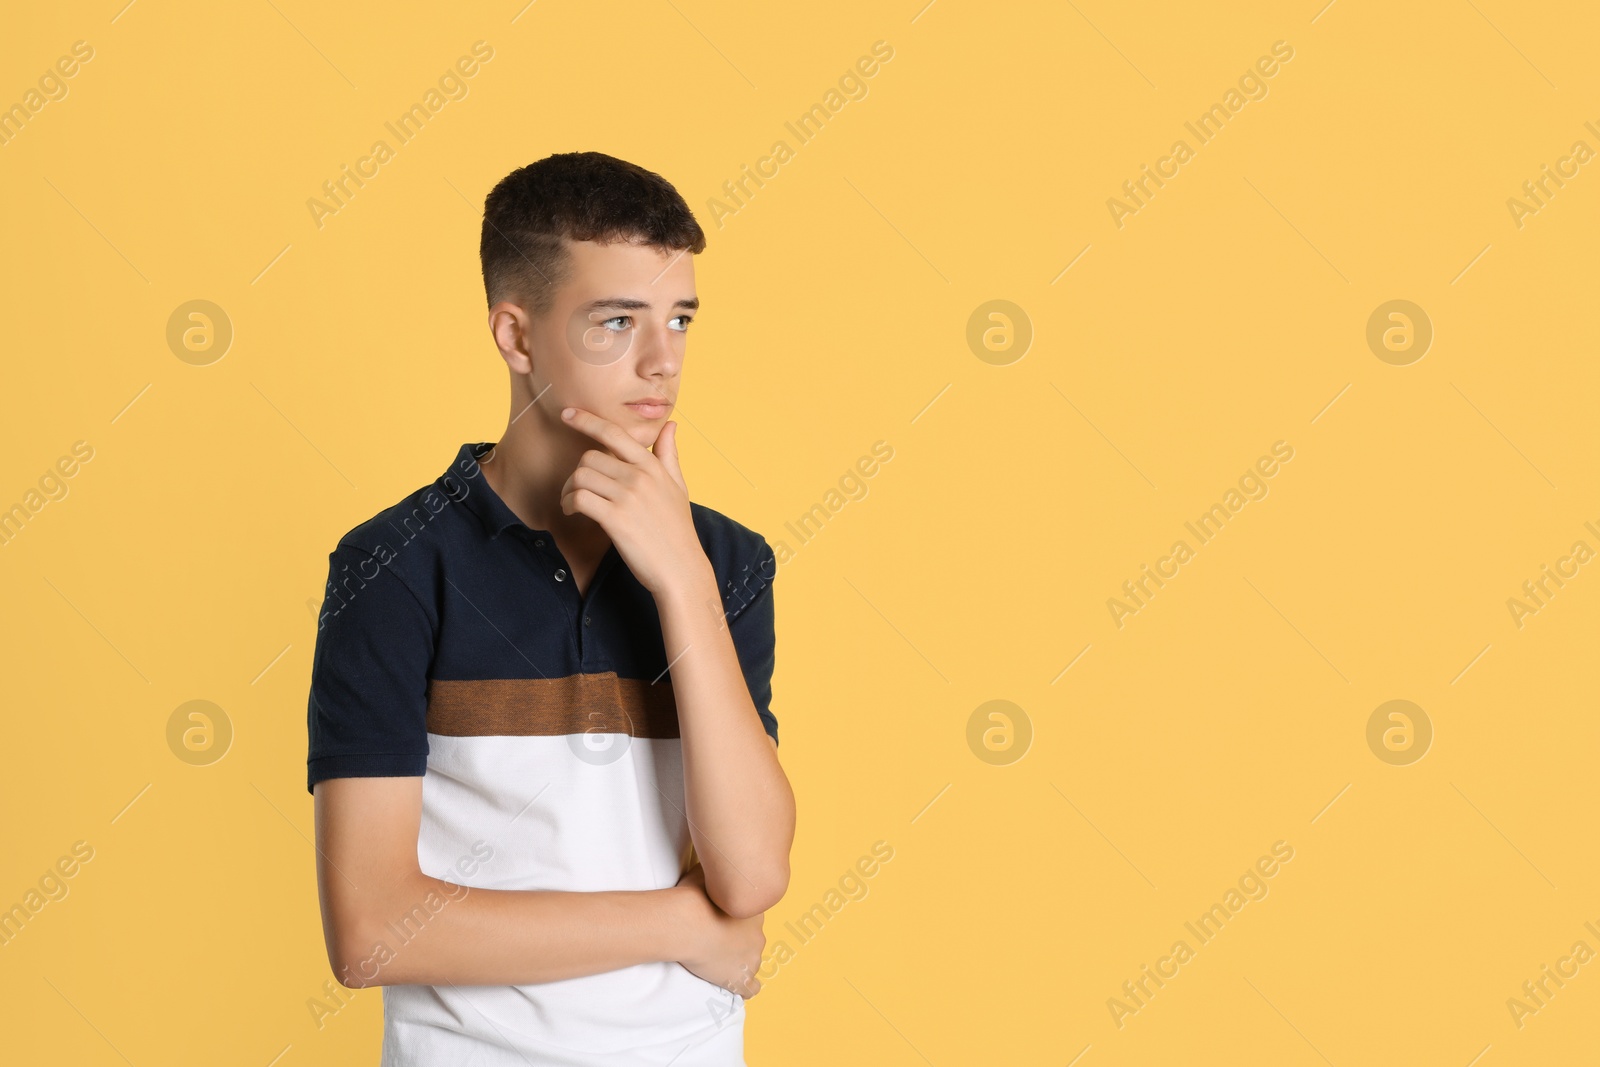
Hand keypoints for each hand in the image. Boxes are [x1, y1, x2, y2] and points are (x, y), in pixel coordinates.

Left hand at [558, 408, 713, 597]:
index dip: (587, 420)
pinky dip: (569, 504)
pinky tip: (573, 512)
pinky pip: (579, 499)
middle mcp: (639, 477)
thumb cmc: (677, 530)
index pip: (614, 433)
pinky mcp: (616, 519)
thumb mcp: (678, 487)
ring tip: (571, 503)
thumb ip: (669, 454)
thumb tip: (671, 425)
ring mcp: (628, 497)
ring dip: (568, 489)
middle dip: (576, 473)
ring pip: (580, 476)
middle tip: (574, 489)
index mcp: (652, 466)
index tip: (568, 413)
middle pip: (589, 458)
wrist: (681, 568)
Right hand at [674, 862, 765, 997]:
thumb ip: (715, 871)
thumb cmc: (693, 894)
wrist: (687, 922)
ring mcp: (751, 958)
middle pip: (753, 937)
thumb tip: (715, 856)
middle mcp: (758, 933)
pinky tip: (735, 984)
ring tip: (719, 959)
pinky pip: (751, 987)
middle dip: (738, 938)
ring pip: (752, 960)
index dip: (736, 917)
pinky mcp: (740, 978)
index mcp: (754, 909)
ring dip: (739, 959)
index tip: (720, 917)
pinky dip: (744, 986)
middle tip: (715, 936)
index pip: (751, 915)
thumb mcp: (705, 871)